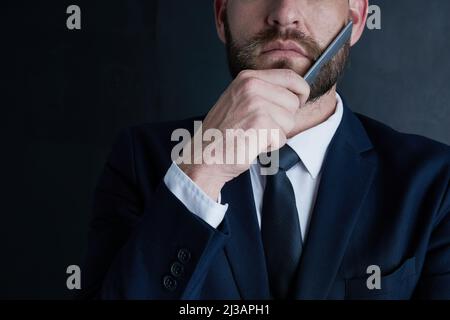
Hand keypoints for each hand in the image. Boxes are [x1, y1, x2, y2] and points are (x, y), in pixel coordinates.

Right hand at [178, 69, 310, 199]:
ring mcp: (256, 104)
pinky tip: (252, 144)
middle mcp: (251, 86)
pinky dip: (270, 146)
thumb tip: (294, 94)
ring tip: (254, 135)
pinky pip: (282, 137)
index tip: (299, 101)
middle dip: (283, 119)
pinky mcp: (261, 123)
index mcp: (247, 78)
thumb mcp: (239, 101)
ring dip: (276, 134)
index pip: (290, 76)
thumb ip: (263, 92)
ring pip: (290, 121)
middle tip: (260, 127)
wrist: (204, 156)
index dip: (300, 91)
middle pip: (294, 101)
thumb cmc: (221, 134)